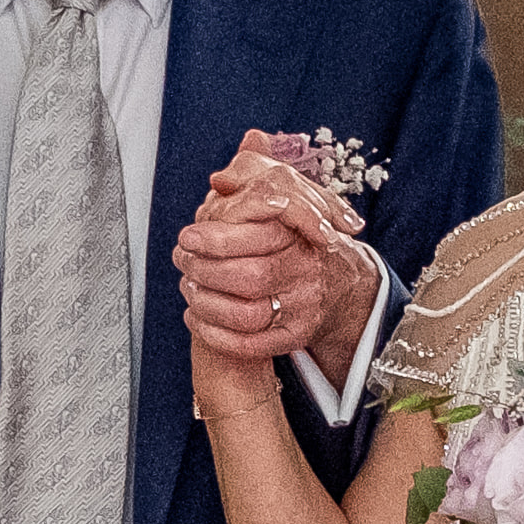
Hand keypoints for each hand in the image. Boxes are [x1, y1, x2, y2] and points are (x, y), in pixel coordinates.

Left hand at [176, 141, 379, 382]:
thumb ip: (251, 179)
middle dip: (206, 271)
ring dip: (207, 304)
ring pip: (247, 315)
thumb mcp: (284, 197)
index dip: (217, 239)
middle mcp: (306, 272)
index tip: (188, 236)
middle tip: (182, 261)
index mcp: (301, 235)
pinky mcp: (296, 336)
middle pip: (249, 277)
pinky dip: (216, 335)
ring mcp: (303, 307)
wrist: (341, 283)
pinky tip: (196, 318)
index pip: (259, 237)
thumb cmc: (299, 238)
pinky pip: (251, 346)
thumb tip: (220, 177)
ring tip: (188, 287)